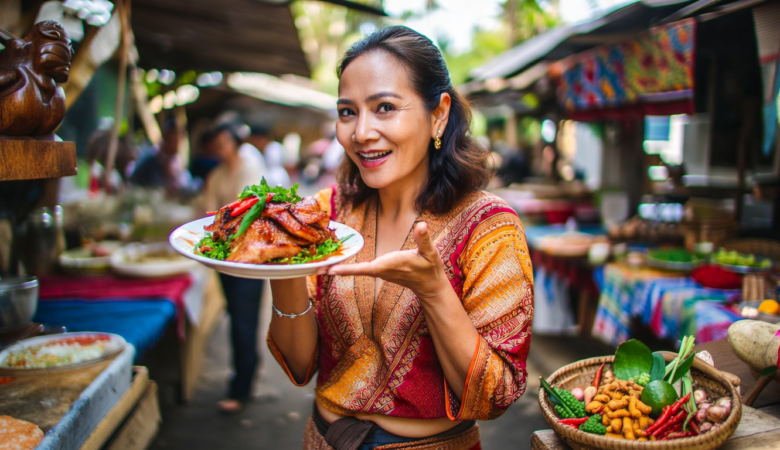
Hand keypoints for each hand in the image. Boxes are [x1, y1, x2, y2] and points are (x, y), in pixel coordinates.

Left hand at [319, 222, 449, 300]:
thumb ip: (424, 239)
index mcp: (390, 265)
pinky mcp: (379, 271)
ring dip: (339, 268)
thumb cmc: (430, 268)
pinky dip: (347, 267)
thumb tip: (421, 224)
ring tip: (318, 265)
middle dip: (336, 268)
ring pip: (356, 270)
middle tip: (314, 267)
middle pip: (355, 270)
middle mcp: (382, 270)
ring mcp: (379, 272)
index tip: (332, 270)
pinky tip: (334, 264)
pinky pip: (360, 269)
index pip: (366, 268)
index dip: (349, 269)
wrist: (429, 285)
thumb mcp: (430, 253)